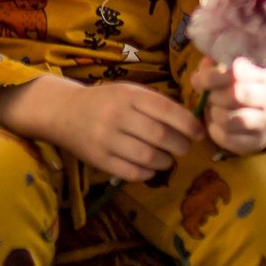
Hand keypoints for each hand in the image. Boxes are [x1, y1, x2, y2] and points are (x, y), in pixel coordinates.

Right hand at [0, 73, 199, 183]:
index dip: (188, 124)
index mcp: (128, 95)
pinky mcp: (100, 160)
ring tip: (167, 158)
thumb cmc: (106, 101)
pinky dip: (148, 173)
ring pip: (149, 157)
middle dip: (180, 145)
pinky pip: (133, 172)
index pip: (166, 110)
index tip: (199, 133)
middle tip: (184, 148)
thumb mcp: (129, 92)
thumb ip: (157, 104)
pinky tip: (150, 167)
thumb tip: (191, 123)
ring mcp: (107, 139)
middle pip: (160, 136)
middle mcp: (118, 116)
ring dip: (166, 161)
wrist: (66, 112)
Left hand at [189, 58, 265, 155]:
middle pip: (236, 94)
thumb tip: (199, 77)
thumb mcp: (223, 75)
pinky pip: (229, 138)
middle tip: (209, 98)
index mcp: (261, 76)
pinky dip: (215, 132)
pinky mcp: (257, 141)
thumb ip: (210, 70)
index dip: (211, 77)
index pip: (235, 72)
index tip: (198, 81)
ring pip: (233, 119)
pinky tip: (216, 126)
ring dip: (215, 115)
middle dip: (214, 96)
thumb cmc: (232, 92)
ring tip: (214, 111)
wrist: (250, 121)